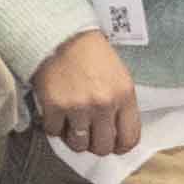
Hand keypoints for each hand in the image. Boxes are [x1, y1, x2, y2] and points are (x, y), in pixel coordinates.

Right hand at [30, 29, 143, 157]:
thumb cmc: (92, 55)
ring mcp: (78, 107)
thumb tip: (118, 135)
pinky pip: (54, 132)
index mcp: (124, 95)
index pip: (130, 139)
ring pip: (79, 145)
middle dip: (96, 144)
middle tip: (90, 134)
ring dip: (74, 138)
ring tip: (72, 124)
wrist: (62, 35)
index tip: (113, 144)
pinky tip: (57, 112)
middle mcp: (103, 104)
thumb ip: (121, 105)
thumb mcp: (119, 76)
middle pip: (103, 147)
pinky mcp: (54, 107)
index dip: (120, 146)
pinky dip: (54, 126)